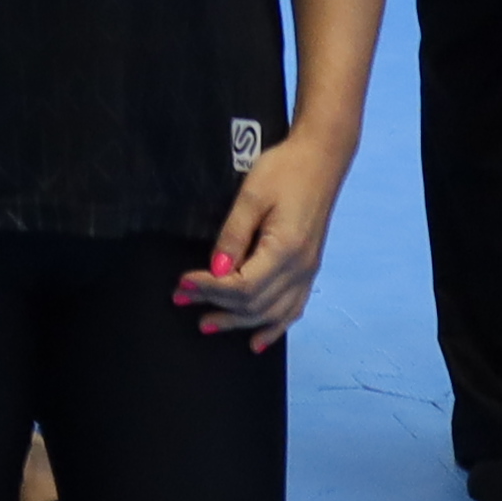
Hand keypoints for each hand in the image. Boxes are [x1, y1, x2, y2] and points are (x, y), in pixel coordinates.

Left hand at [177, 123, 354, 342]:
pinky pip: (292, 310)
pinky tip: (256, 341)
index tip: (182, 283)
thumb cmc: (284, 170)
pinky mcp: (309, 270)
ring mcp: (308, 272)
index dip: (209, 288)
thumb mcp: (252, 196)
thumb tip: (217, 271)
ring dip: (237, 322)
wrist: (321, 159)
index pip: (242, 286)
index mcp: (286, 250)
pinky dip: (273, 328)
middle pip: (254, 304)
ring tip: (206, 323)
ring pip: (271, 313)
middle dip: (214, 304)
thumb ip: (233, 236)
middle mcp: (301, 269)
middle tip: (180, 299)